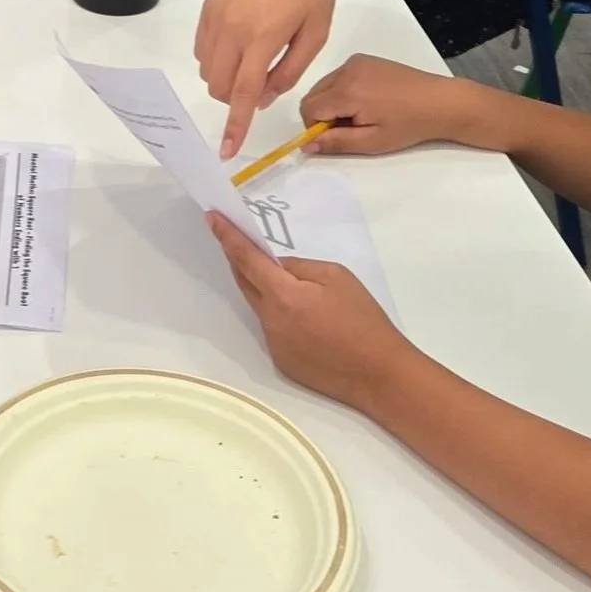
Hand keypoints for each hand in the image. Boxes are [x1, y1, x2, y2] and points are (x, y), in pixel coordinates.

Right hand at [195, 0, 337, 156]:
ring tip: (253, 61)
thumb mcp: (316, 32)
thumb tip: (264, 97)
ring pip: (207, 70)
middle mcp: (231, 28)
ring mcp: (215, 16)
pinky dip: (216, 59)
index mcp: (263, 37)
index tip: (227, 150)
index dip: (235, 125)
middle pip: (220, 86)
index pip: (244, 93)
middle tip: (263, 82)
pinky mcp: (208, 6)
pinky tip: (240, 45)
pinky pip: (201, 48)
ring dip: (226, 80)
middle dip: (237, 99)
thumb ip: (290, 70)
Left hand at [208, 212, 408, 410]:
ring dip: (265, 291)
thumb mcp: (336, 276)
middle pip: (245, 283)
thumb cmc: (363, 319)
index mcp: (283, 295)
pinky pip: (273, 329)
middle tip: (242, 242)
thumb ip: (299, 267)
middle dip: (240, 261)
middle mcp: (270, 320)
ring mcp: (273, 344)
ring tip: (295, 288)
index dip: (227, 237)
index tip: (211, 218)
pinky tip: (308, 321)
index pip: (246, 259)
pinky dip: (280, 316)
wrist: (379, 373)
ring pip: (260, 307)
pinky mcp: (281, 362)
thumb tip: (276, 267)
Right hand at [300, 53, 477, 155]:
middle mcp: (346, 70)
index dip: (316, 127)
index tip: (338, 136)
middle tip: (352, 127)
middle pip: (313, 95)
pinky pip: (338, 76)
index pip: (308, 108)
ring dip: (332, 103)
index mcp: (346, 91)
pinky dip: (342, 90)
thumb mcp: (371, 141)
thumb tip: (305, 145)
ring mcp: (355, 61)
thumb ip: (336, 142)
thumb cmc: (408, 125)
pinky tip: (368, 100)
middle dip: (323, 114)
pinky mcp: (363, 59)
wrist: (438, 101)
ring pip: (324, 86)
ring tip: (362, 114)